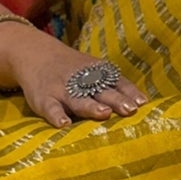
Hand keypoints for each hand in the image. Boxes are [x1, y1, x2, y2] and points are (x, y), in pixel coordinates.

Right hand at [0, 25, 148, 128]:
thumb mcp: (95, 71)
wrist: (36, 56)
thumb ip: (117, 86)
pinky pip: (51, 108)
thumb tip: (144, 103)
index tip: (142, 104)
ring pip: (78, 99)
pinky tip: (64, 124)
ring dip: (91, 106)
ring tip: (104, 113)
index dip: (128, 92)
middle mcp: (81, 80)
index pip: (116, 81)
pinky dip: (56, 115)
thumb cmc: (74, 70)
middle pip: (101, 90)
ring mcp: (62, 89)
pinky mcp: (44, 99)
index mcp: (96, 73)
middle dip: (115, 99)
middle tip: (129, 109)